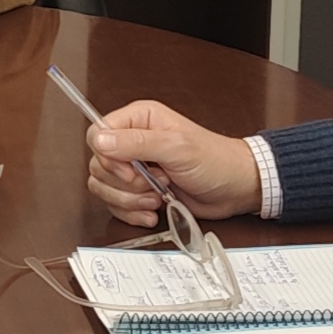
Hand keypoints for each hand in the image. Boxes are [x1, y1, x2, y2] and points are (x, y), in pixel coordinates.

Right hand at [79, 101, 261, 226]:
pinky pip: (115, 204)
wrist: (234, 188)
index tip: (134, 170)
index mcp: (139, 120)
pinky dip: (131, 212)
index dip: (109, 157)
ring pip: (103, 187)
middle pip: (99, 165)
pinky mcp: (137, 191)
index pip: (98, 134)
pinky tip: (153, 211)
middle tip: (154, 182)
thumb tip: (101, 139)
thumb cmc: (215, 161)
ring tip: (156, 197)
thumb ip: (136, 142)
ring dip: (129, 200)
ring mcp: (134, 168)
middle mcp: (132, 141)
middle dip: (125, 183)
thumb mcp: (176, 147)